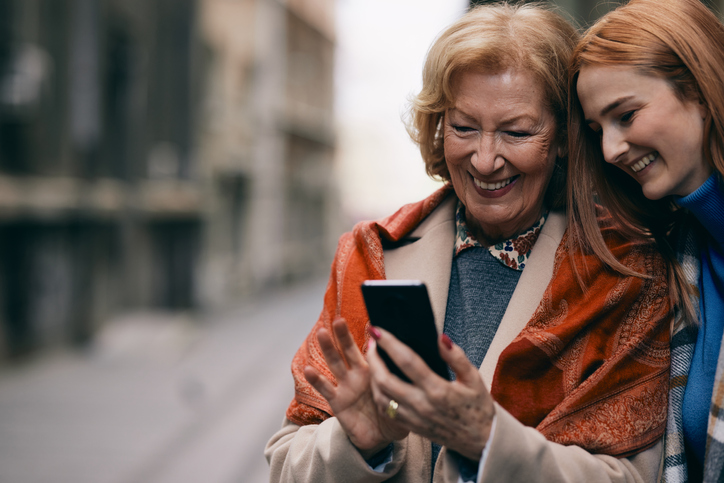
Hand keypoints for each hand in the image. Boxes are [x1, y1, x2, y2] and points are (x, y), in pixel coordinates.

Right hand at [303, 318, 408, 455]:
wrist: (381, 436)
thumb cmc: (394, 412)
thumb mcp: (403, 393)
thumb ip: (404, 378)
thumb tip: (419, 359)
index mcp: (376, 370)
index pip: (371, 349)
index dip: (370, 336)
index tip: (371, 321)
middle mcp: (358, 373)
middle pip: (349, 350)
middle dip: (343, 334)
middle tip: (339, 319)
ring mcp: (346, 385)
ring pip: (335, 363)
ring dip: (328, 348)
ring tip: (322, 333)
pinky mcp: (337, 401)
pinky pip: (326, 388)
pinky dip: (316, 379)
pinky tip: (308, 369)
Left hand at [367, 327, 494, 460]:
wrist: (481, 442)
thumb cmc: (478, 407)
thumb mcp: (474, 378)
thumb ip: (456, 357)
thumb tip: (439, 338)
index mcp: (438, 390)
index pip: (407, 361)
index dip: (389, 343)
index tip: (378, 330)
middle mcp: (422, 405)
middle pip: (385, 380)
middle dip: (374, 358)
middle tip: (371, 342)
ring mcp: (414, 418)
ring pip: (381, 396)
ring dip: (372, 376)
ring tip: (373, 358)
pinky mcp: (410, 426)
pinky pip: (386, 410)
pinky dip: (377, 393)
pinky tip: (378, 380)